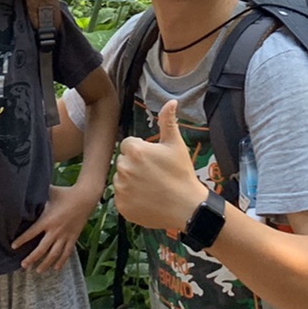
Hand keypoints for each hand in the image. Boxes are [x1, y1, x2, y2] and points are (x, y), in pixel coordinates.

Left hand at [13, 184, 97, 269]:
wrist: (85, 197)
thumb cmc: (65, 193)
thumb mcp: (49, 192)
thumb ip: (38, 194)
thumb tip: (26, 191)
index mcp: (47, 220)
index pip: (31, 233)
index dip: (21, 240)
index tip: (13, 246)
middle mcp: (55, 230)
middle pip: (41, 249)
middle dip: (32, 258)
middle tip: (24, 265)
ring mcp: (65, 236)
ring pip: (54, 254)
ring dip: (45, 264)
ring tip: (38, 270)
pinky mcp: (74, 237)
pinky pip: (67, 253)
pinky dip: (62, 261)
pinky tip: (56, 268)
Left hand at [114, 100, 207, 231]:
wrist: (186, 207)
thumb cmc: (181, 173)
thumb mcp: (176, 145)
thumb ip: (168, 121)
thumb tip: (171, 101)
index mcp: (134, 150)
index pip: (128, 145)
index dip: (141, 151)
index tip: (153, 160)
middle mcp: (123, 168)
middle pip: (123, 161)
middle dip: (134, 165)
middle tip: (153, 173)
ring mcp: (121, 188)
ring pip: (121, 179)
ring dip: (130, 181)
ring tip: (150, 187)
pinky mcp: (121, 206)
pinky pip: (121, 197)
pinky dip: (130, 198)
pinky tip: (146, 198)